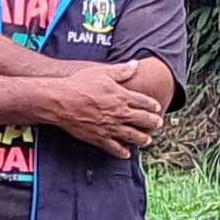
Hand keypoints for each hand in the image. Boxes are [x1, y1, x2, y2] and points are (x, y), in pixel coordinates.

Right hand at [41, 62, 168, 156]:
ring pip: (133, 136)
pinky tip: (127, 154)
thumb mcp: (102, 72)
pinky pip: (115, 148)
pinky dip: (122, 152)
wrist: (61, 101)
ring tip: (147, 140)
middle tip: (158, 124)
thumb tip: (135, 64)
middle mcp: (120, 114)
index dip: (153, 106)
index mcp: (122, 97)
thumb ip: (121, 70)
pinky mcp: (99, 138)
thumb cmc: (80, 84)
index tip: (157, 108)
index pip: (144, 102)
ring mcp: (110, 127)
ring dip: (143, 139)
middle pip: (143, 120)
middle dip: (153, 122)